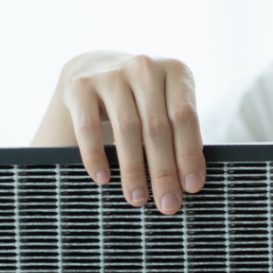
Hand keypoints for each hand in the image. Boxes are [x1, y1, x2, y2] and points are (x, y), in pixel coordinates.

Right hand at [35, 51, 204, 213]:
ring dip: (133, 170)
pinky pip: (88, 127)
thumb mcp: (168, 103)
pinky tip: (104, 179)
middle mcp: (144, 67)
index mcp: (175, 70)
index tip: (192, 187)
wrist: (96, 67)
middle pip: (157, 128)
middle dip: (164, 172)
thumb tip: (188, 182)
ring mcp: (111, 73)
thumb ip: (180, 132)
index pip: (185, 117)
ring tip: (138, 199)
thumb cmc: (144, 98)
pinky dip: (96, 155)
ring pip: (126, 130)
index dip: (189, 154)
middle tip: (168, 205)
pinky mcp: (80, 85)